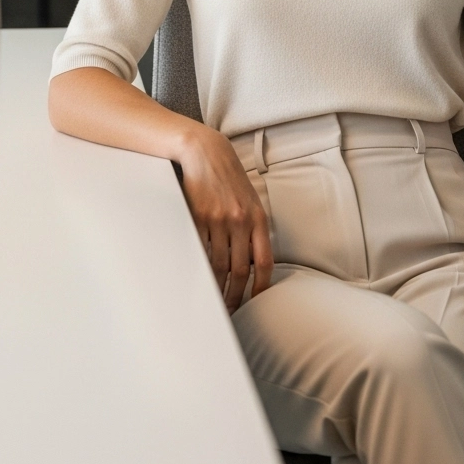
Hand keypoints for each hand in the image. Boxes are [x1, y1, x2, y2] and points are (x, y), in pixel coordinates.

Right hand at [178, 124, 273, 314]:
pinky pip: (201, 250)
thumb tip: (254, 260)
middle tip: (231, 310)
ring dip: (218, 287)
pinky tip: (200, 278)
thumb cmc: (228, 178)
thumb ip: (253, 227)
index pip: (264, 261)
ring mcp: (219, 219)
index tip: (256, 302)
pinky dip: (201, 267)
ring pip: (220, 264)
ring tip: (215, 300)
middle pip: (241, 269)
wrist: (205, 152)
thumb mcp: (250, 199)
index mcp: (258, 218)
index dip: (261, 286)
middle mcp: (241, 220)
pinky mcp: (199, 217)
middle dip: (237, 294)